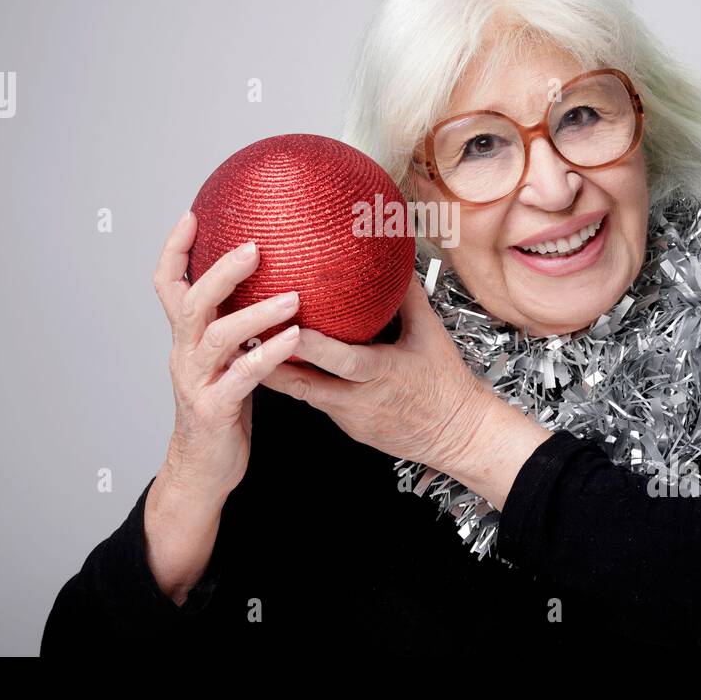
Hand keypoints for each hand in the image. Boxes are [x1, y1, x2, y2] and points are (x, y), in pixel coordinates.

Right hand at [144, 210, 303, 603]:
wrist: (203, 469)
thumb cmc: (222, 406)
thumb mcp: (224, 358)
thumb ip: (237, 323)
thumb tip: (274, 281)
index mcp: (185, 336)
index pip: (166, 283)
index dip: (175, 247)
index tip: (194, 214)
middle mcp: (184, 353)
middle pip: (191, 301)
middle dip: (221, 270)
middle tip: (256, 247)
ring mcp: (196, 381)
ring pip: (216, 336)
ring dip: (255, 312)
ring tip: (293, 298)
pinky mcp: (213, 410)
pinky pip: (241, 378)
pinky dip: (268, 356)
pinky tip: (296, 340)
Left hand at [260, 273, 497, 472]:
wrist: (457, 436)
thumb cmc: (446, 386)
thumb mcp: (431, 336)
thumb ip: (408, 299)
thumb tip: (392, 264)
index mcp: (384, 374)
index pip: (344, 362)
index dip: (313, 347)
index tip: (288, 326)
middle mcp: (362, 399)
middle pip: (306, 385)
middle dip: (270, 363)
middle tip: (243, 337)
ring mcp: (351, 417)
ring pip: (304, 395)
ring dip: (275, 373)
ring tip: (245, 349)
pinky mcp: (347, 427)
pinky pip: (317, 402)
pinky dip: (297, 384)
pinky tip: (277, 367)